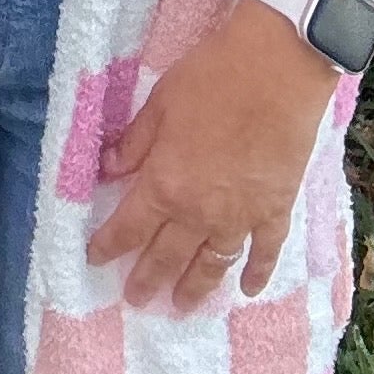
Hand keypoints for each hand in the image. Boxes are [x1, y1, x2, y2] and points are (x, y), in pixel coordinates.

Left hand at [85, 0, 339, 313]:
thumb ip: (134, 141)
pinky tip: (248, 290)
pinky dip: (256, 274)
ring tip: (181, 305)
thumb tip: (107, 170)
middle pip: (167, 256)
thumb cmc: (213, 76)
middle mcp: (199, 212)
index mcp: (164, 184)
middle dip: (147, 278)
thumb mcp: (160, 101)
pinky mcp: (276, 209)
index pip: (128, 228)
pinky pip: (264, 252)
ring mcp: (240, 216)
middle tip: (135, 299)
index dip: (109, 246)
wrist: (277, 68)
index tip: (95, 259)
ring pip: (212, 264)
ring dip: (195, 288)